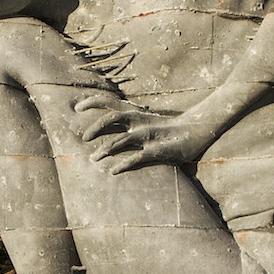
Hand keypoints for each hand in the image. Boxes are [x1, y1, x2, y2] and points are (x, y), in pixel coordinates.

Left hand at [75, 95, 215, 173]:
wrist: (197, 130)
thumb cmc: (167, 128)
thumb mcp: (146, 120)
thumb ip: (128, 122)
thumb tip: (106, 127)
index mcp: (135, 112)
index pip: (110, 102)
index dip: (92, 102)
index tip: (76, 108)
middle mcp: (139, 121)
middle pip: (111, 118)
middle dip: (94, 128)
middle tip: (84, 139)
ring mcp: (148, 135)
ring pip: (121, 140)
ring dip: (104, 149)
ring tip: (93, 159)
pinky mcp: (157, 151)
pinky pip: (137, 158)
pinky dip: (123, 165)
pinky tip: (113, 171)